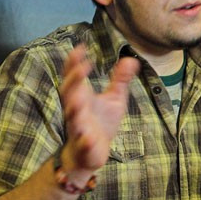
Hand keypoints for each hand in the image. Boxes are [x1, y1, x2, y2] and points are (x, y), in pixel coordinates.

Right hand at [59, 45, 139, 172]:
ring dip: (73, 108)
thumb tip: (131, 59)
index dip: (74, 62)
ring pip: (72, 117)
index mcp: (81, 96)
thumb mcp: (114, 99)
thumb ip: (120, 80)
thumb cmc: (101, 122)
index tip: (81, 46)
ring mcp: (79, 127)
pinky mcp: (85, 145)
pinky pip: (82, 142)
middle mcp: (76, 109)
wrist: (91, 152)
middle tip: (82, 65)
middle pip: (69, 92)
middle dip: (73, 79)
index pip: (73, 76)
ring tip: (78, 100)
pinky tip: (88, 137)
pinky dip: (84, 140)